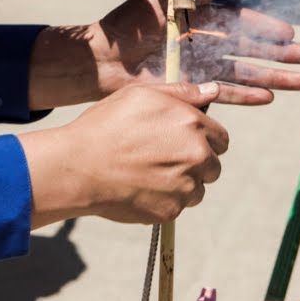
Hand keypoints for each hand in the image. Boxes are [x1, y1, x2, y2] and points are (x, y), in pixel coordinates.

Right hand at [21, 83, 227, 225]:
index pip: (221, 138)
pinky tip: (140, 188)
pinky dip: (165, 200)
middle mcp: (196, 155)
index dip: (203, 139)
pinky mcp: (172, 210)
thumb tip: (214, 90)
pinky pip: (178, 206)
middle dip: (196, 163)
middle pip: (213, 166)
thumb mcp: (141, 95)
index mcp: (192, 124)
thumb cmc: (106, 125)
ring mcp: (186, 186)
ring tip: (148, 174)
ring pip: (197, 189)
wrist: (78, 167)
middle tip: (163, 159)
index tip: (182, 142)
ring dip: (182, 184)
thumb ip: (182, 92)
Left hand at [28, 0, 299, 108]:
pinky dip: (244, 95)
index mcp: (198, 20)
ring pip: (243, 73)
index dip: (264, 28)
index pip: (239, 23)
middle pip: (249, 50)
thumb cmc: (124, 24)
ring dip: (271, 78)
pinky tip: (268, 98)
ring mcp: (199, 69)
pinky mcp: (190, 90)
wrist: (100, 58)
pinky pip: (223, 93)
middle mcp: (203, 45)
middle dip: (279, 55)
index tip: (289, 32)